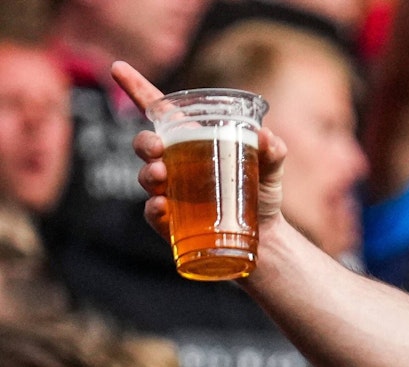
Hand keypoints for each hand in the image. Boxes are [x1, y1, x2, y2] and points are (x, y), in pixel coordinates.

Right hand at [111, 62, 288, 238]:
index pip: (159, 111)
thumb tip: (265, 136)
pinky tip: (162, 206)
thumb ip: (272, 150)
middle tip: (157, 148)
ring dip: (149, 174)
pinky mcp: (170, 221)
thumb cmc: (261, 192)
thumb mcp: (271, 167)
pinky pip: (153, 213)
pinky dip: (154, 208)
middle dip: (144, 143)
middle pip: (146, 144)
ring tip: (162, 175)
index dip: (136, 88)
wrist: (266, 237)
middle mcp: (175, 162)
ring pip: (146, 177)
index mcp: (193, 140)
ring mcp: (170, 191)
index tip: (118, 67)